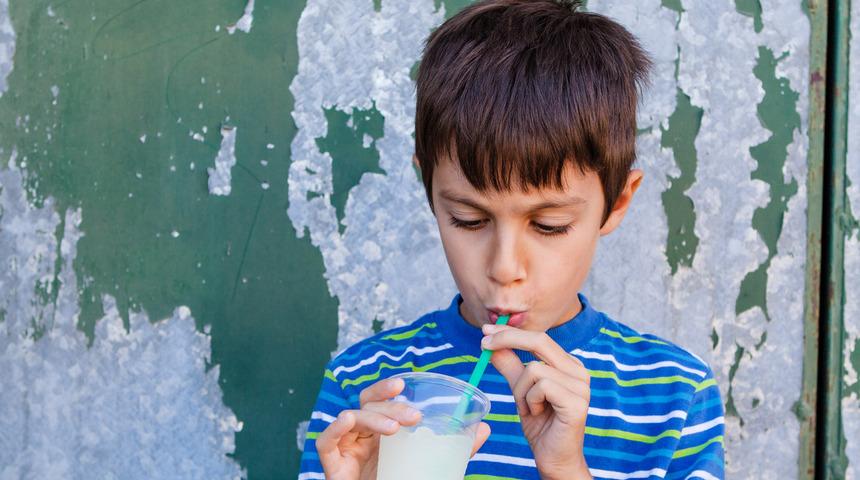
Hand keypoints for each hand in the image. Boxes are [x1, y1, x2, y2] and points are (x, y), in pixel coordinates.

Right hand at [316, 377, 491, 479]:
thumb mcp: (430, 466)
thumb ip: (453, 449)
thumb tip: (484, 429)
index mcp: (381, 430)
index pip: (381, 398)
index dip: (388, 388)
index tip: (404, 385)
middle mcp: (362, 434)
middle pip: (368, 402)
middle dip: (388, 402)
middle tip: (413, 416)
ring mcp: (345, 447)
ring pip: (352, 416)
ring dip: (373, 417)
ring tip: (395, 429)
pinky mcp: (332, 464)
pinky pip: (326, 440)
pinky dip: (336, 427)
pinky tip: (348, 420)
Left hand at [482, 324, 592, 479]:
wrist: (553, 458)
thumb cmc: (540, 425)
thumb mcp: (520, 390)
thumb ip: (509, 366)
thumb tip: (490, 341)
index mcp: (568, 365)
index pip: (538, 337)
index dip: (511, 332)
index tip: (486, 331)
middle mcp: (578, 371)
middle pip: (540, 341)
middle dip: (507, 340)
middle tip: (484, 346)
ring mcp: (581, 386)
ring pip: (534, 368)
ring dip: (520, 391)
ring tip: (528, 408)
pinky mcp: (577, 402)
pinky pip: (541, 386)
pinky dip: (530, 401)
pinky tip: (536, 414)